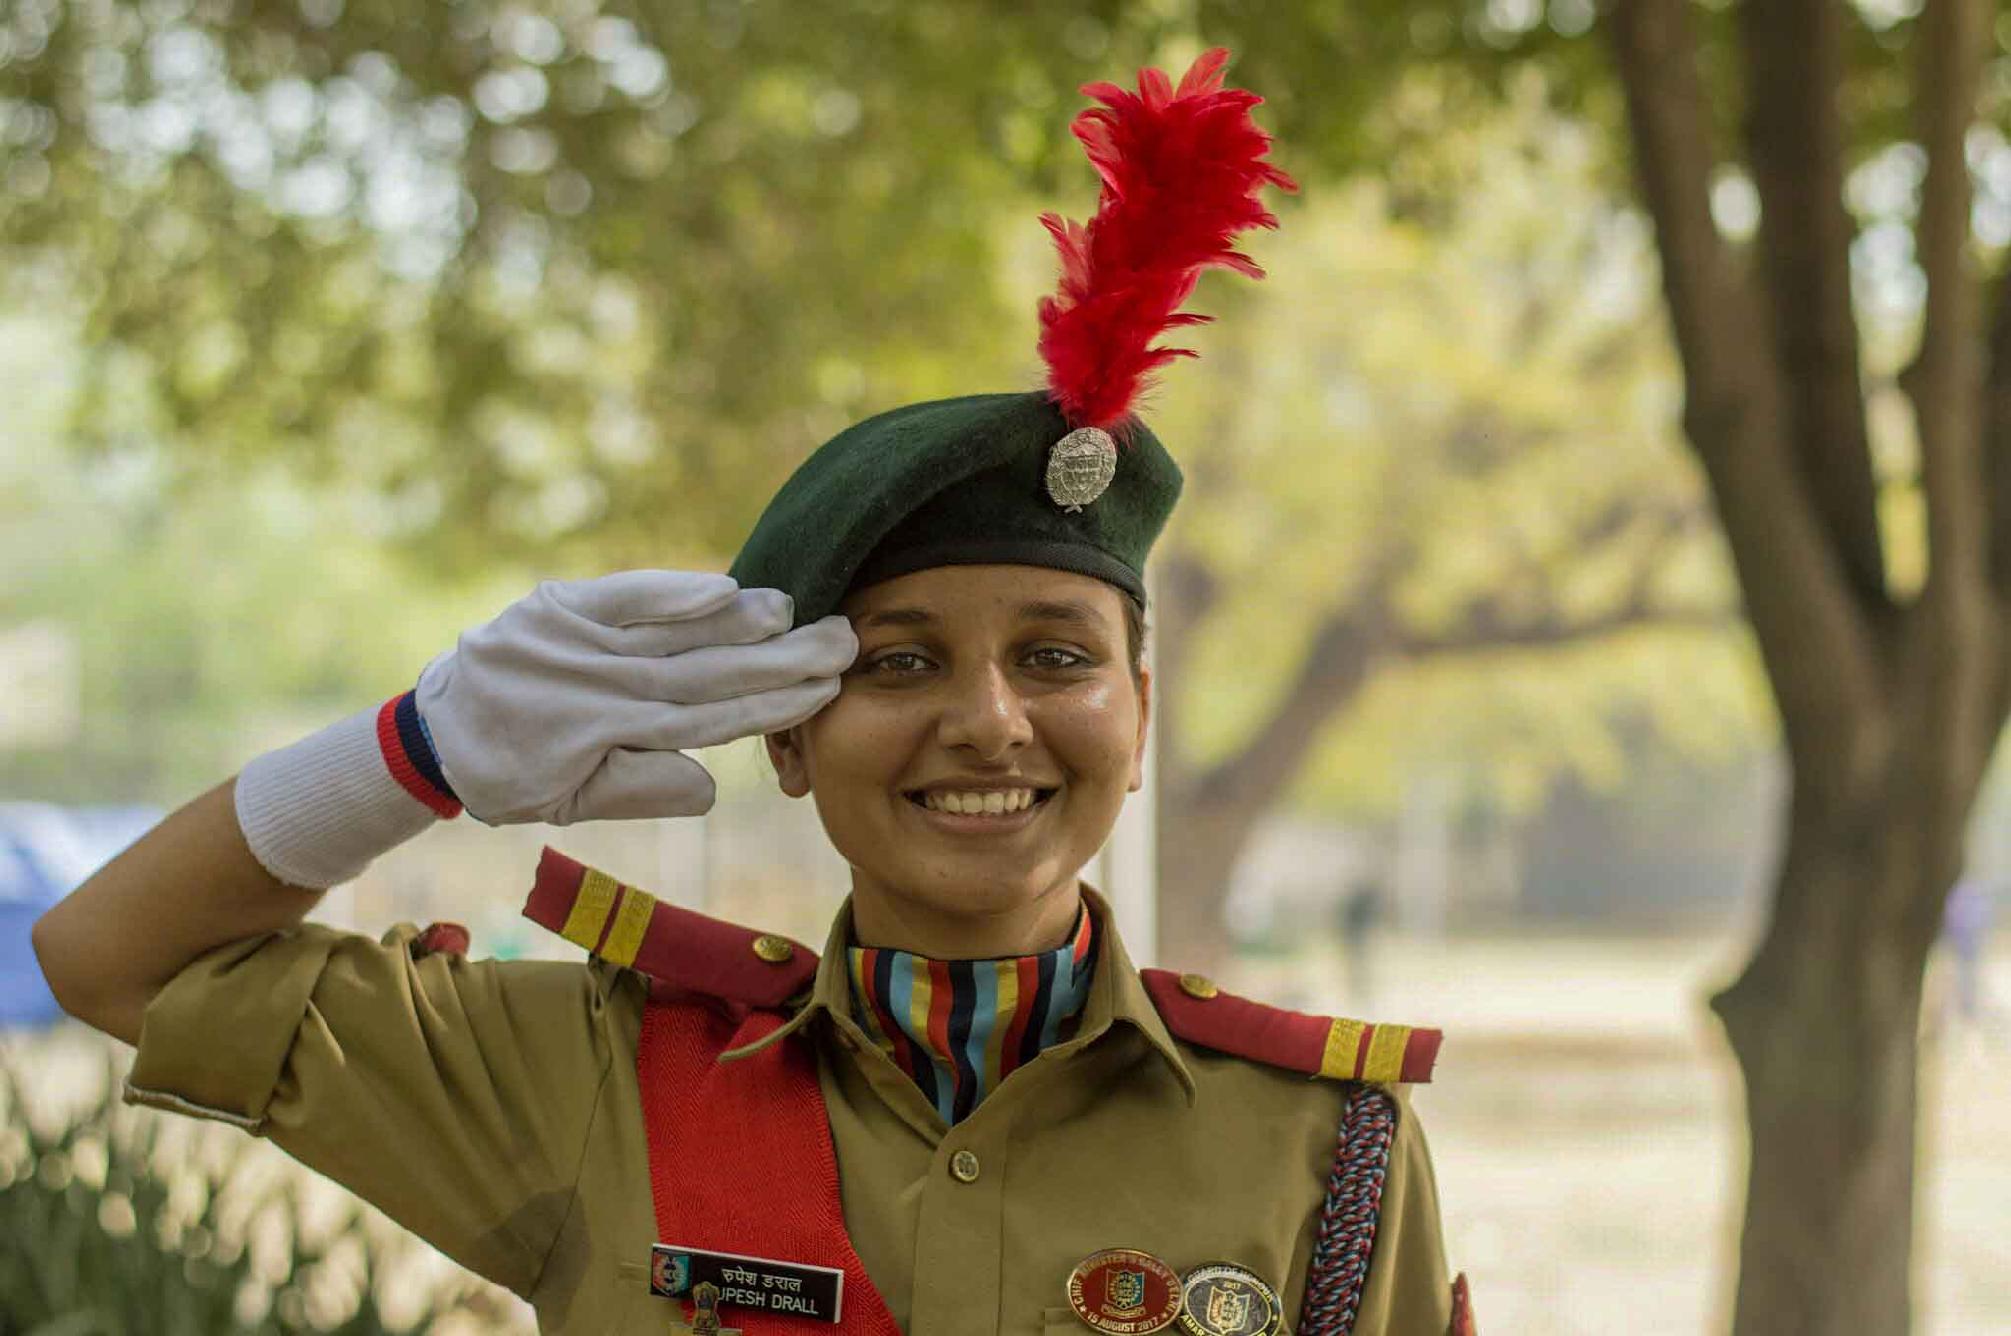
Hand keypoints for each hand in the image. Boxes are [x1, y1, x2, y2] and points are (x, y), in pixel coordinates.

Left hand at [415, 570, 855, 824]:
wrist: (431, 733)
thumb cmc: (514, 775)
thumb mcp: (575, 803)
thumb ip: (644, 790)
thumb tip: (713, 782)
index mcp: (613, 738)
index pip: (713, 719)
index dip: (773, 706)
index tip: (826, 690)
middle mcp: (602, 687)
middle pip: (710, 672)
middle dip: (782, 659)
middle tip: (842, 641)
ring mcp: (579, 642)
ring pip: (677, 635)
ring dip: (743, 624)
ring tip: (799, 613)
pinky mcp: (557, 607)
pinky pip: (624, 596)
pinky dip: (673, 591)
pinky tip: (723, 587)